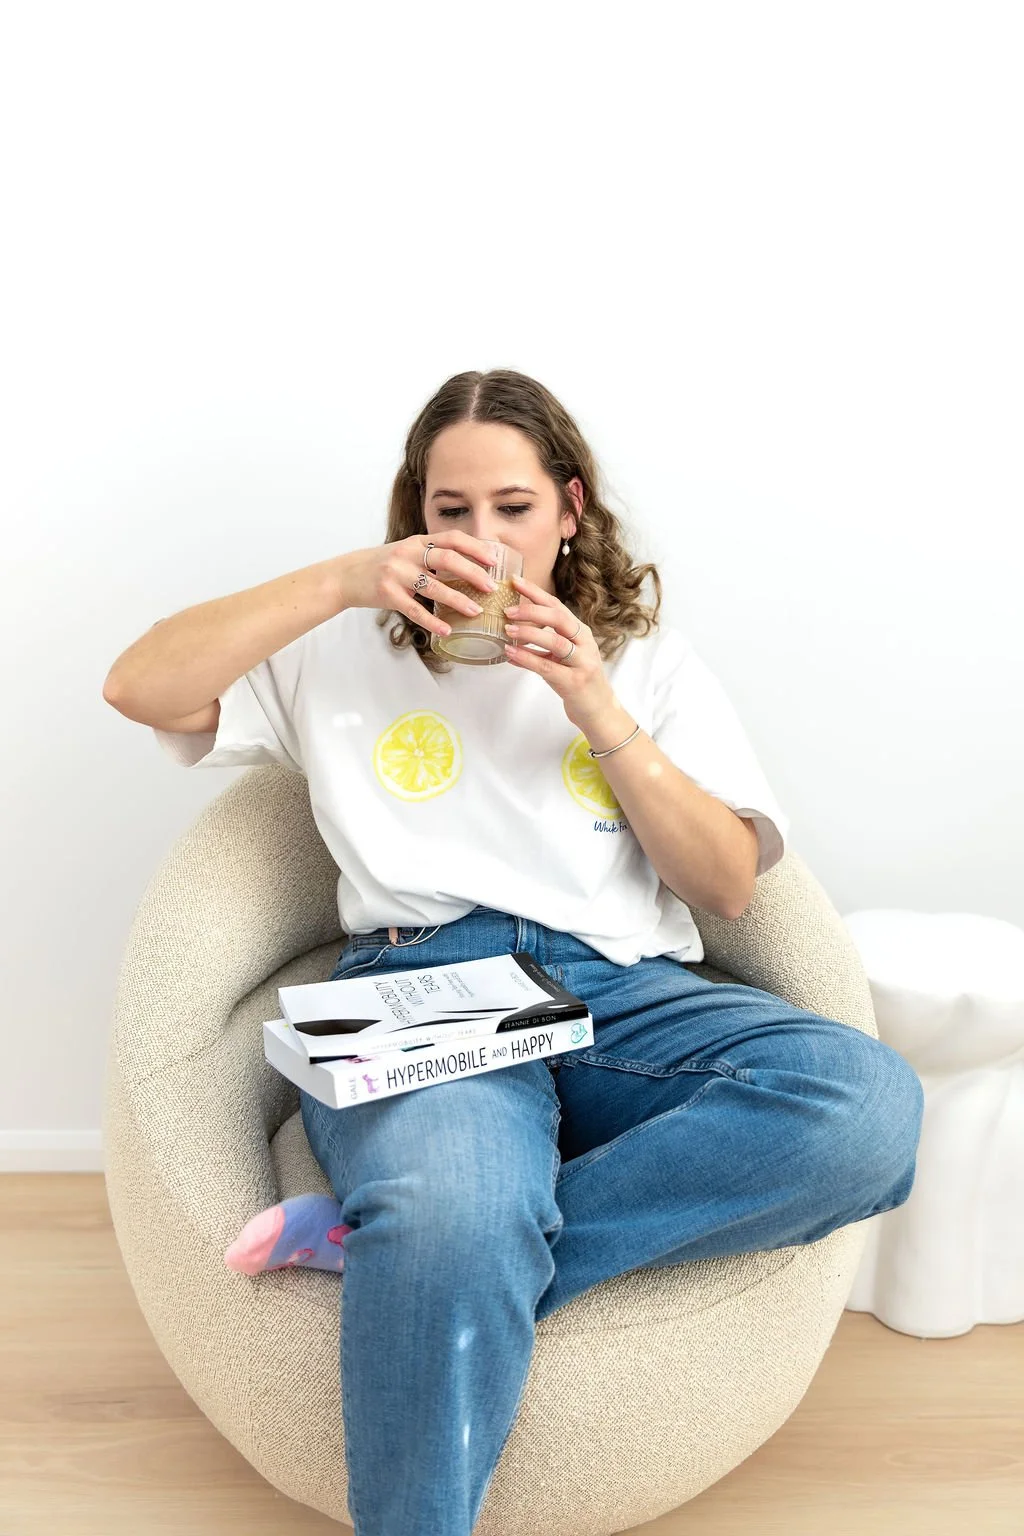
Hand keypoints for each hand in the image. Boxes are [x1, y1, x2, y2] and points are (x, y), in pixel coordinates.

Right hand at [332, 531, 498, 638]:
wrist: (345, 575)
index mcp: (417, 541)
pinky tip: (446, 630)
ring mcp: (396, 574)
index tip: (494, 558)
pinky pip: (414, 610)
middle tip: (491, 587)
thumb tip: (466, 565)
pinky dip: (432, 621)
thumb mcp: (405, 552)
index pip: (451, 538)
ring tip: (475, 611)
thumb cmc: (381, 565)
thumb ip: (430, 555)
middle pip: (447, 559)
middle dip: (472, 572)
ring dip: (457, 599)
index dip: (475, 546)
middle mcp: (408, 554)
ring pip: (433, 586)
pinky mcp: (387, 595)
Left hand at [502, 573, 616, 724]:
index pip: (557, 606)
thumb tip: (510, 636)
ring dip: (529, 633)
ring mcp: (582, 662)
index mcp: (580, 632)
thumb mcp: (562, 657)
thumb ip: (542, 644)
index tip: (516, 581)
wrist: (598, 709)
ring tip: (507, 629)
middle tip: (508, 610)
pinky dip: (527, 658)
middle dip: (532, 611)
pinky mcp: (574, 682)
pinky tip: (511, 653)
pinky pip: (547, 667)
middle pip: (559, 618)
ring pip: (555, 641)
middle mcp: (584, 643)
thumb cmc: (577, 680)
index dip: (536, 593)